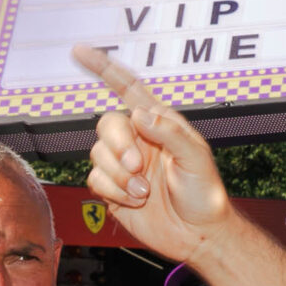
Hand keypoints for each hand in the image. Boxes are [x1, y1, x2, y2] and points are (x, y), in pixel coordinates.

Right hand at [76, 43, 234, 258]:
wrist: (197, 234)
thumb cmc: (205, 195)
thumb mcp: (197, 159)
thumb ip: (170, 133)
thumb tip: (139, 114)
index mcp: (160, 124)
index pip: (128, 89)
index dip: (104, 69)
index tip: (79, 51)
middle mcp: (138, 140)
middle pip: (107, 124)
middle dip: (119, 144)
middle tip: (138, 165)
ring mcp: (123, 164)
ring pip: (98, 154)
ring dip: (120, 175)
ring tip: (144, 192)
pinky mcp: (112, 188)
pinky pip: (95, 179)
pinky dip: (114, 190)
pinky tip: (135, 200)